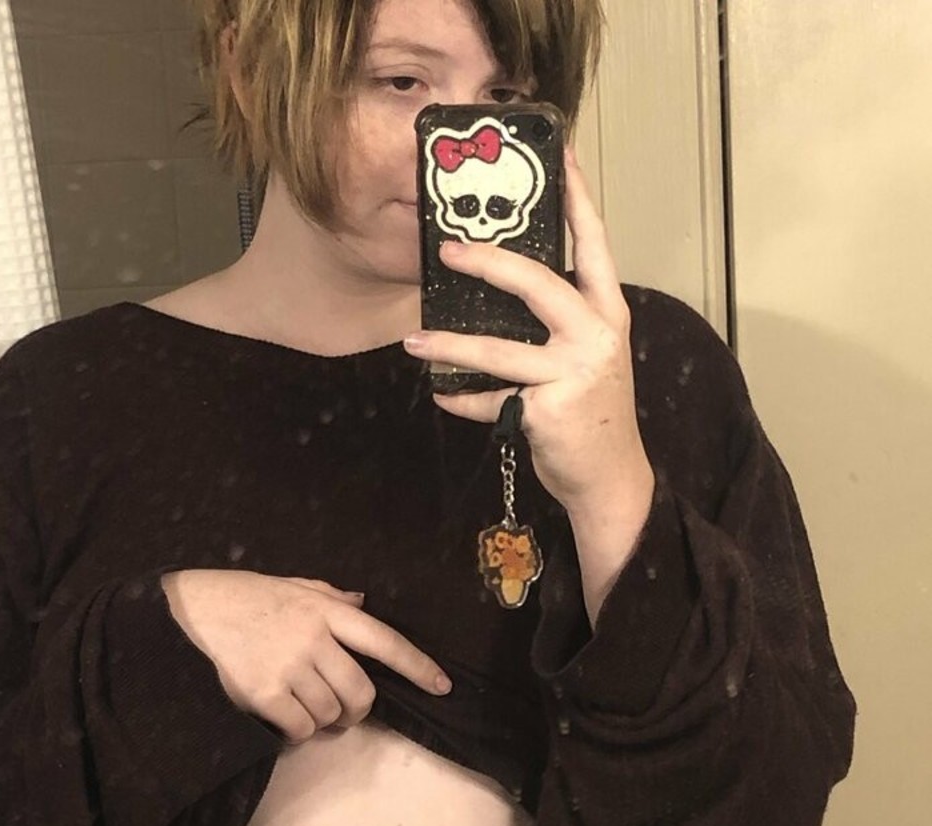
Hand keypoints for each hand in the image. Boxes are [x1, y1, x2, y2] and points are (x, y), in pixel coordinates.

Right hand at [161, 570, 451, 743]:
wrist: (192, 611)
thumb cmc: (246, 597)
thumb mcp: (292, 585)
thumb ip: (330, 596)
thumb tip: (363, 602)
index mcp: (326, 610)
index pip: (385, 640)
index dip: (417, 666)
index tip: (442, 686)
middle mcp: (313, 638)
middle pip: (361, 692)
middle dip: (357, 710)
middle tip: (343, 712)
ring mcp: (289, 667)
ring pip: (330, 713)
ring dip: (323, 720)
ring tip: (303, 707)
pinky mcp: (264, 693)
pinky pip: (301, 728)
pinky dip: (298, 732)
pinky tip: (285, 719)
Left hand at [402, 145, 652, 517]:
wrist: (609, 476)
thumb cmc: (591, 409)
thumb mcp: (587, 354)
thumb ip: (558, 320)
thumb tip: (501, 284)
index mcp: (607, 311)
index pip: (593, 243)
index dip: (576, 196)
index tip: (560, 151)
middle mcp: (595, 334)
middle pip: (537, 282)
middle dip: (487, 262)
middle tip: (448, 250)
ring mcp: (573, 373)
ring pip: (499, 350)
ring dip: (449, 344)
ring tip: (414, 339)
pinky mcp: (546, 411)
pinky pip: (489, 401)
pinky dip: (461, 401)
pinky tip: (442, 394)